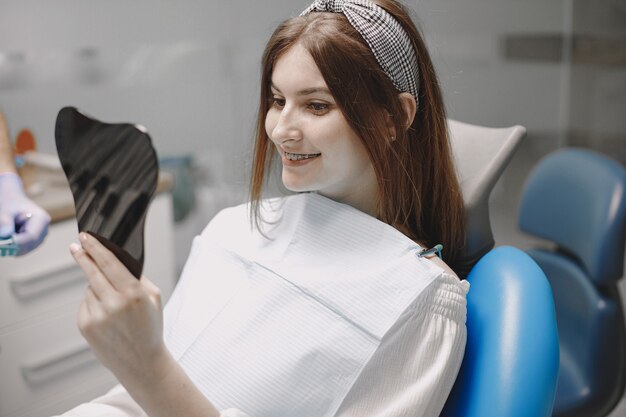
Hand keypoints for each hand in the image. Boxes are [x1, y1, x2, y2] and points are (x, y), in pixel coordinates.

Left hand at [0, 172, 50, 254]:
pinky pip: (19, 250)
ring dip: (10, 246)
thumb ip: (5, 221)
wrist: (11, 199)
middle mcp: (44, 231)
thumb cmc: (9, 200)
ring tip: (3, 231)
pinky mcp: (31, 242)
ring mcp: (39, 238)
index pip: (32, 237)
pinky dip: (10, 246)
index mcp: (42, 219)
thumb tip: (5, 235)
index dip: (16, 242)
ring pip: (23, 250)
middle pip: (28, 246)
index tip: (1, 244)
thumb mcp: (5, 208)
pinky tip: (5, 235)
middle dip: (11, 246)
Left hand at [70, 232, 166, 382]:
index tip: (85, 237)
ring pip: (89, 288)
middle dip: (83, 257)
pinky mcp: (86, 326)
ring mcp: (97, 316)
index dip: (95, 248)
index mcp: (134, 294)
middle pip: (92, 272)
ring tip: (112, 303)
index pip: (109, 263)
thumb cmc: (150, 327)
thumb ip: (137, 278)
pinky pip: (85, 304)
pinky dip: (93, 304)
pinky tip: (106, 315)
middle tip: (76, 246)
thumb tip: (116, 260)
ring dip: (97, 288)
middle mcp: (114, 304)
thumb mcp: (154, 298)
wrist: (142, 362)